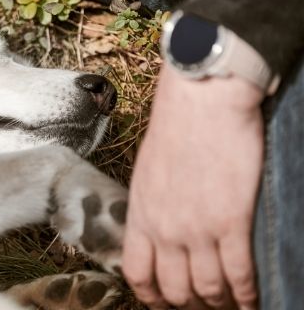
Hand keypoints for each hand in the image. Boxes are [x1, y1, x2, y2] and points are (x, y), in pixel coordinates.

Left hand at [122, 67, 262, 308]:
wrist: (201, 103)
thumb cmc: (176, 129)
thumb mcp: (147, 172)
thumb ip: (152, 205)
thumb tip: (159, 228)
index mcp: (141, 215)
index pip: (138, 273)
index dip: (153, 297)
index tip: (167, 303)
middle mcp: (164, 229)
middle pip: (175, 289)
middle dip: (192, 305)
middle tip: (207, 305)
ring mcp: (198, 228)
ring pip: (208, 288)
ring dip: (222, 303)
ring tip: (233, 305)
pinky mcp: (231, 221)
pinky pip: (239, 273)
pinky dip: (248, 294)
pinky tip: (255, 300)